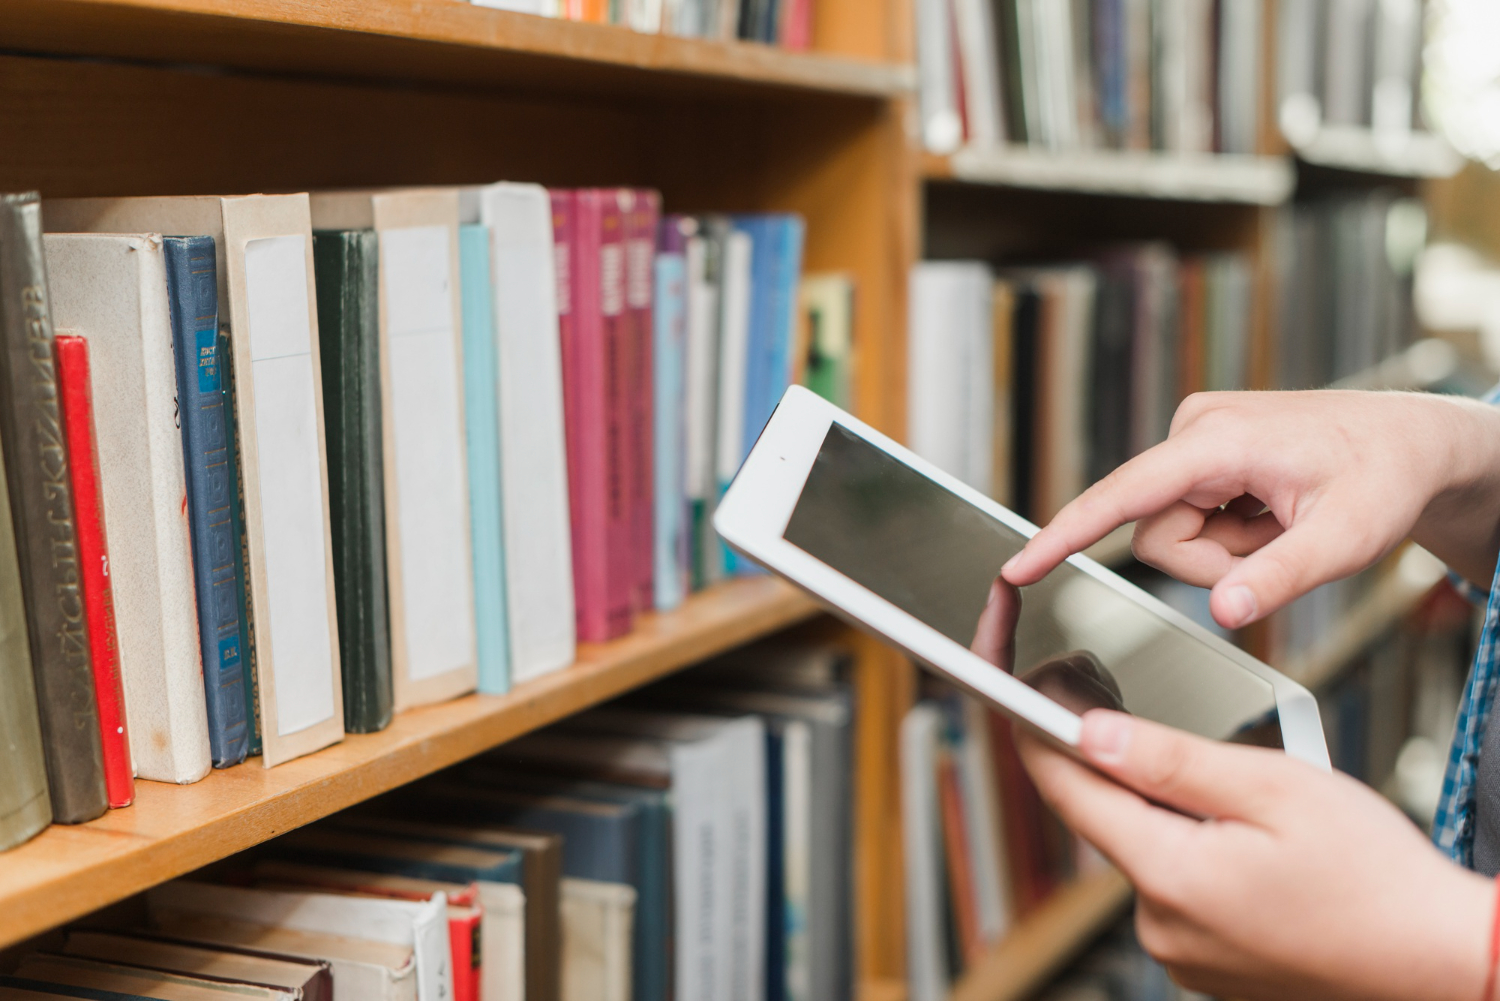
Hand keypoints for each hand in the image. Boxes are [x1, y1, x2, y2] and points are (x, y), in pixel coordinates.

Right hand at [1000, 390, 1499, 627]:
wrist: (1412, 442)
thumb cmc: (1386, 477)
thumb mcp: (1348, 539)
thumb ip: (1282, 579)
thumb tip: (1224, 613)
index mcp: (1219, 442)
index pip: (1123, 496)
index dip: (1067, 534)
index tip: (1019, 566)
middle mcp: (1195, 431)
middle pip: (1155, 534)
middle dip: (1211, 563)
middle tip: (1277, 549)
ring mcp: (1196, 441)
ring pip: (1170, 532)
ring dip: (1225, 550)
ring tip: (1280, 527)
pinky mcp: (1200, 456)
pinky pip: (1188, 519)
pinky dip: (1231, 535)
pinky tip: (1271, 514)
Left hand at [1016, 713, 1492, 1000]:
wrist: (1441, 963)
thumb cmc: (1377, 878)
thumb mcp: (1273, 788)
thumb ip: (1170, 759)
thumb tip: (1087, 733)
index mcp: (1168, 876)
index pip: (1067, 791)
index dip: (1038, 730)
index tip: (1027, 685)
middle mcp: (1159, 925)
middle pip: (1102, 818)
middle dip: (1100, 755)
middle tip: (1101, 690)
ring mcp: (1181, 951)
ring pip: (1139, 848)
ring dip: (1153, 801)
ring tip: (1203, 766)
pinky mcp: (1205, 962)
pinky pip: (1172, 884)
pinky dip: (1183, 843)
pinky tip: (1227, 824)